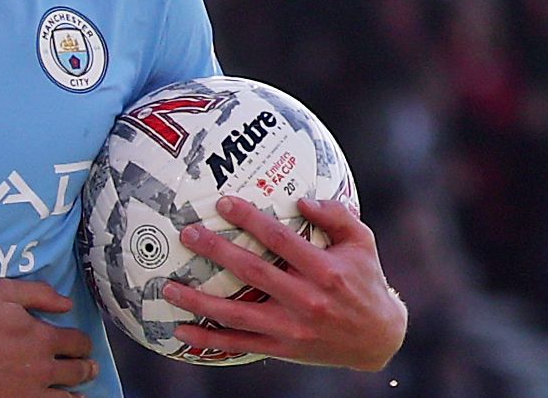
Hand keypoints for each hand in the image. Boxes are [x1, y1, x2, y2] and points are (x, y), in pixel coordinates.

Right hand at [0, 278, 96, 395]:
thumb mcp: (0, 292)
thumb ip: (37, 293)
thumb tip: (67, 303)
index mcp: (42, 338)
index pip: (77, 341)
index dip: (82, 341)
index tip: (81, 343)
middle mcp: (43, 369)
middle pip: (77, 371)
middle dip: (86, 367)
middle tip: (90, 367)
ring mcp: (31, 393)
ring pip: (67, 397)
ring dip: (77, 392)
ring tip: (80, 392)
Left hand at [160, 195, 406, 369]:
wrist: (378, 338)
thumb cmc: (366, 280)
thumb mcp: (363, 242)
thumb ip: (336, 215)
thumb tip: (301, 199)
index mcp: (324, 270)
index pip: (280, 239)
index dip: (249, 219)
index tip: (222, 203)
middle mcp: (306, 300)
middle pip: (252, 273)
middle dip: (217, 251)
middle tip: (187, 233)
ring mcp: (292, 328)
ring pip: (238, 314)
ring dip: (200, 301)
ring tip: (169, 287)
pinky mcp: (283, 348)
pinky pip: (239, 344)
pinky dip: (209, 340)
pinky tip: (181, 331)